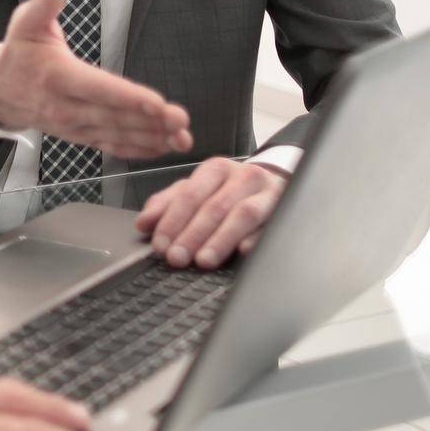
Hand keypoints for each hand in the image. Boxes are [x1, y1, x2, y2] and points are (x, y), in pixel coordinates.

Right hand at [0, 0, 192, 158]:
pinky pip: (111, 145)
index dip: (128, 97)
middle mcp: (67, 107)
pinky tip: (162, 148)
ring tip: (181, 138)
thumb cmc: (19, 54)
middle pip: (114, 116)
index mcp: (58, 77)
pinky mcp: (81, 135)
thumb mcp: (25, 23)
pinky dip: (138, 149)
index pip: (97, 89)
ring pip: (117, 134)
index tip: (157, 103)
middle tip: (181, 121)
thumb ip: (44, 2)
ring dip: (152, 138)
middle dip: (151, 121)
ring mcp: (75, 125)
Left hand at [135, 157, 286, 268]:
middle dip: (192, 234)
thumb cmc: (230, 191)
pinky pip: (272, 225)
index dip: (173, 220)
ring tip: (203, 260)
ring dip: (220, 239)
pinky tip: (243, 252)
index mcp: (216, 169)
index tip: (160, 244)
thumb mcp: (197, 191)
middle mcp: (242, 176)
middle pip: (214, 206)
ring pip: (243, 214)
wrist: (278, 182)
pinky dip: (257, 238)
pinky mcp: (286, 210)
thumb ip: (168, 204)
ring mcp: (267, 192)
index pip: (190, 194)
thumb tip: (143, 224)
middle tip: (176, 258)